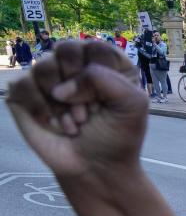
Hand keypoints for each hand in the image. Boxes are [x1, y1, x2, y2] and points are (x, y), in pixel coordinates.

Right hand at [7, 39, 146, 178]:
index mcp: (106, 63)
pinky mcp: (25, 94)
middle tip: (88, 113)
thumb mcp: (133, 104)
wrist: (96, 168)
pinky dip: (40, 110)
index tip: (106, 101)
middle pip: (66, 49)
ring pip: (43, 66)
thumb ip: (105, 79)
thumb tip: (61, 89)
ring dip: (61, 104)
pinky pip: (21, 86)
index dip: (98, 74)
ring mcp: (49, 78)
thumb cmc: (118, 136)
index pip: (95, 46)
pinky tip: (54, 125)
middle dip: (78, 86)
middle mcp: (76, 65)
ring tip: (74, 123)